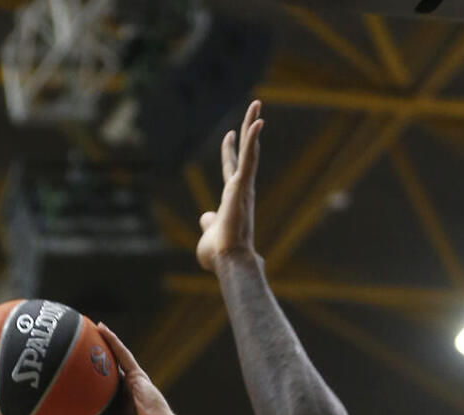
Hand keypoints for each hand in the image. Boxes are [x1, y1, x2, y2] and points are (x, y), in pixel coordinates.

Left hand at [77, 325, 179, 414]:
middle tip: (75, 350)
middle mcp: (126, 394)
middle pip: (106, 374)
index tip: (73, 380)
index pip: (102, 395)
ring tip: (86, 329)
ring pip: (114, 359)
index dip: (89, 386)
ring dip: (102, 344)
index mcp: (121, 411)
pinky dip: (113, 341)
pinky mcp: (138, 376)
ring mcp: (133, 384)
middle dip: (94, 362)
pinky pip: (123, 354)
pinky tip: (100, 327)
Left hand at [196, 99, 263, 273]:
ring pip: (250, 150)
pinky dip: (253, 140)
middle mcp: (240, 189)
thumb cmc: (219, 254)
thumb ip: (208, 222)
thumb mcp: (208, 233)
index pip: (231, 169)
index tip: (230, 134)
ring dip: (252, 126)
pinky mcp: (242, 186)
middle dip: (248, 130)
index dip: (230, 151)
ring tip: (257, 104)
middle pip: (246, 153)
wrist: (228, 261)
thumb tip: (205, 217)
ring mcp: (243, 187)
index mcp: (231, 198)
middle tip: (255, 107)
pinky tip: (258, 121)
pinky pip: (250, 158)